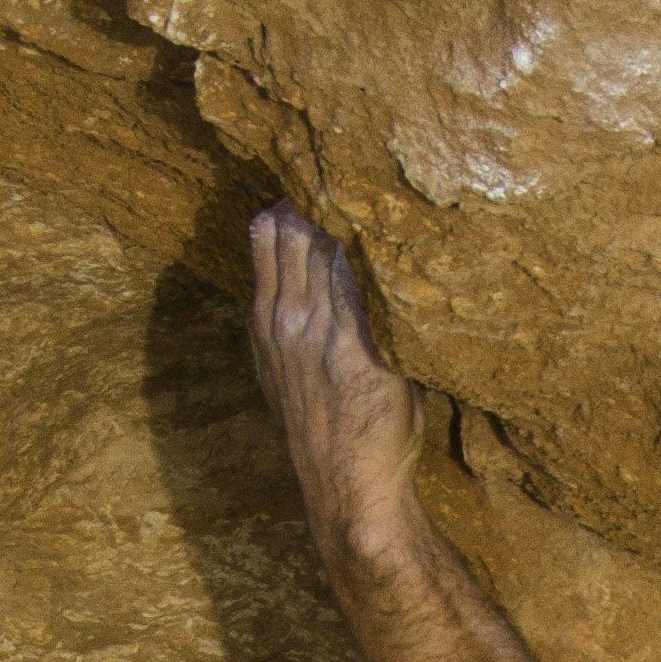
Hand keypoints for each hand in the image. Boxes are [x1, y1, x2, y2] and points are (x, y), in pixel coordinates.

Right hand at [246, 203, 425, 572]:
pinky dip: (373, 252)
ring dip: (350, 217)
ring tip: (378, 192)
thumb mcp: (287, 374)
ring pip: (324, 247)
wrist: (348, 488)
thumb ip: (294, 328)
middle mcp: (284, 319)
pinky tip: (395, 229)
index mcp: (265, 323)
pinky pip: (360, 281)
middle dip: (320, 196)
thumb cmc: (330, 431)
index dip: (292, 201)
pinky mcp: (353, 348)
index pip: (265, 236)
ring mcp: (317, 332)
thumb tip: (307, 290)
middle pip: (292, 230)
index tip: (319, 179)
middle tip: (356, 173)